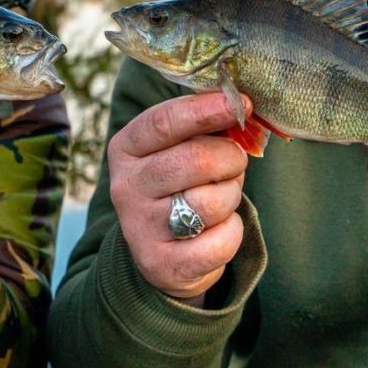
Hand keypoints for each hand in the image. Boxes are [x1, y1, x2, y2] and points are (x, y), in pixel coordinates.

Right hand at [108, 92, 249, 300]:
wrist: (161, 254)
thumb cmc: (178, 186)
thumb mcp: (176, 149)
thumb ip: (202, 127)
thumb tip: (242, 107)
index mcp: (125, 149)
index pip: (165, 121)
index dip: (206, 110)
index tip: (241, 103)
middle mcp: (126, 187)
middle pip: (195, 160)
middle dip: (230, 158)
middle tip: (235, 161)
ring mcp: (141, 229)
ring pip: (212, 201)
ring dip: (231, 195)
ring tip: (222, 196)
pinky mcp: (163, 264)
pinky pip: (221, 240)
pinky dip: (232, 231)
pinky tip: (218, 228)